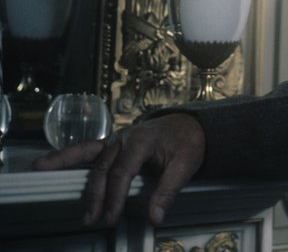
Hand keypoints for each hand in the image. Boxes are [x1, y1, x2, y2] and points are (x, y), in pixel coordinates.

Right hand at [32, 112, 204, 226]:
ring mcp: (115, 139)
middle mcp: (124, 138)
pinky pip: (86, 150)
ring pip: (88, 155)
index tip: (110, 218)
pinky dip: (66, 155)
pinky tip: (47, 162)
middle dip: (95, 195)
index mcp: (142, 141)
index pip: (123, 172)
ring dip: (65, 166)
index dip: (115, 197)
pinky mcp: (111, 144)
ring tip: (41, 172)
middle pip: (104, 169)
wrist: (189, 125)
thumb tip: (155, 218)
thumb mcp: (185, 165)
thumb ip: (168, 191)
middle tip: (91, 219)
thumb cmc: (186, 143)